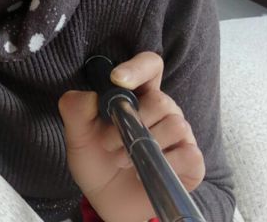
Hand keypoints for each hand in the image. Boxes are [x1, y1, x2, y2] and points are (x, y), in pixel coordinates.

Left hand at [58, 52, 204, 221]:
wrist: (107, 200)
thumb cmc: (95, 159)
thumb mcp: (76, 135)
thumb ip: (75, 109)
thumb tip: (90, 95)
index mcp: (136, 93)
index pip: (149, 65)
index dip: (137, 67)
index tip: (117, 79)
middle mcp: (162, 108)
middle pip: (160, 100)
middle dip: (130, 123)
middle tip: (108, 144)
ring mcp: (179, 134)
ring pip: (175, 124)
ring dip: (143, 146)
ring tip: (121, 160)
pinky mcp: (191, 161)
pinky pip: (187, 154)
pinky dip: (163, 165)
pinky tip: (143, 172)